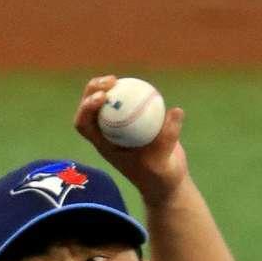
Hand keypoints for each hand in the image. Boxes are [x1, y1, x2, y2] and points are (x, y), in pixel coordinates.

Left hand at [73, 74, 187, 205]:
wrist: (167, 182)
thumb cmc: (161, 178)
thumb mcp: (165, 162)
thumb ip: (169, 138)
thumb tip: (177, 111)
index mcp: (104, 145)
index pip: (84, 125)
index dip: (86, 108)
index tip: (102, 98)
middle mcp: (107, 133)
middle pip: (89, 108)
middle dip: (92, 90)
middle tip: (110, 82)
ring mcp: (118, 126)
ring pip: (104, 101)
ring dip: (106, 86)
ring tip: (116, 79)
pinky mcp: (131, 120)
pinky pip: (124, 100)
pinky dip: (127, 90)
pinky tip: (138, 85)